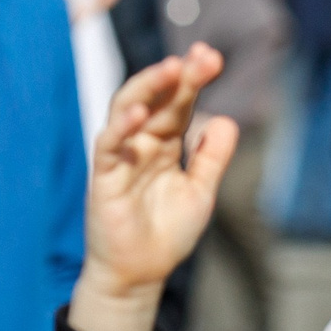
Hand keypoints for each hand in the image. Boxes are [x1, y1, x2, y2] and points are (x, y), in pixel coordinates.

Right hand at [69, 46, 235, 330]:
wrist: (142, 272)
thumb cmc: (167, 232)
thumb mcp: (201, 193)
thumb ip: (212, 158)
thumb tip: (226, 120)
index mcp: (167, 144)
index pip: (179, 103)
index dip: (193, 80)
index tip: (211, 58)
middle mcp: (142, 143)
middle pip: (158, 100)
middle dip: (179, 77)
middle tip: (203, 57)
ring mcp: (122, 156)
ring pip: (128, 109)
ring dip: (149, 88)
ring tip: (172, 69)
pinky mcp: (105, 176)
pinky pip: (109, 144)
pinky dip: (122, 126)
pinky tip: (141, 112)